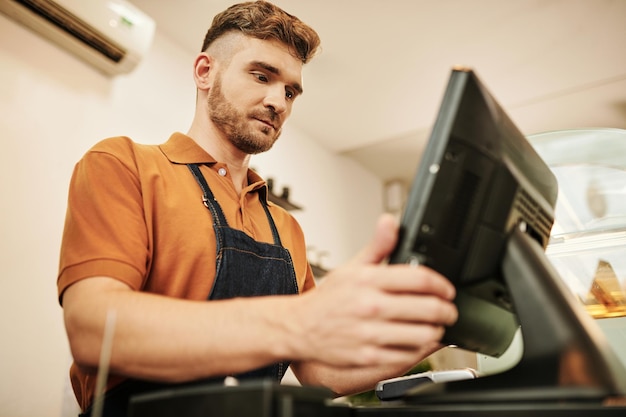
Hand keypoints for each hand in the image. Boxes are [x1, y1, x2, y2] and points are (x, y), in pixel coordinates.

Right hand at [292, 213, 457, 367]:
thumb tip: (390, 222)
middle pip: (429, 308)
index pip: (420, 279)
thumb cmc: (328, 299)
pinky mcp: (369, 356)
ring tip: (434, 327)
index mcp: (368, 280)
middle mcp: (371, 306)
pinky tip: (417, 342)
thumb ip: (377, 246)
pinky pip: (408, 356)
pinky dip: (419, 350)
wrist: (300, 327)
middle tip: (448, 311)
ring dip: (436, 331)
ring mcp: (370, 333)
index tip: (447, 290)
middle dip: (447, 310)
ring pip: (423, 334)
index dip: (442, 285)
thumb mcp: (352, 267)